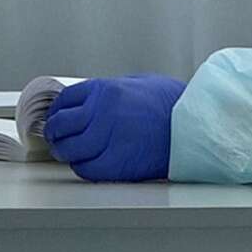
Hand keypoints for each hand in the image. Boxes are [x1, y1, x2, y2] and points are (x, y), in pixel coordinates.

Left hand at [44, 74, 185, 181]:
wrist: (196, 125)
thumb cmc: (174, 104)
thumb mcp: (139, 83)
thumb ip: (112, 91)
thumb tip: (92, 102)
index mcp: (106, 89)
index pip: (65, 100)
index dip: (57, 111)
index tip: (56, 117)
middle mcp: (102, 112)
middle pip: (61, 125)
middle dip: (55, 132)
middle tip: (55, 137)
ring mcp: (108, 138)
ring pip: (69, 149)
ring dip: (65, 152)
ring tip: (67, 153)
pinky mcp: (117, 162)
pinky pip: (86, 168)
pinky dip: (81, 167)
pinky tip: (86, 163)